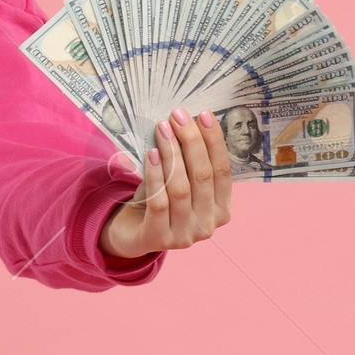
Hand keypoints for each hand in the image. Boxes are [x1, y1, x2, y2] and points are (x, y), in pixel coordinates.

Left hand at [98, 107, 232, 262]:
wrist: (132, 232)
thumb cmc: (160, 200)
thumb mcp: (180, 180)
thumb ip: (188, 160)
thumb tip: (187, 121)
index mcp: (222, 209)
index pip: (223, 171)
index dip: (215, 142)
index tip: (205, 114)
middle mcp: (208, 225)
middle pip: (203, 176)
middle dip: (191, 141)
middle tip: (178, 116)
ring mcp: (185, 236)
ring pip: (181, 188)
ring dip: (171, 153)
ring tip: (162, 129)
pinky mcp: (159, 239)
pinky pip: (159, 202)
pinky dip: (155, 175)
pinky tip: (151, 154)